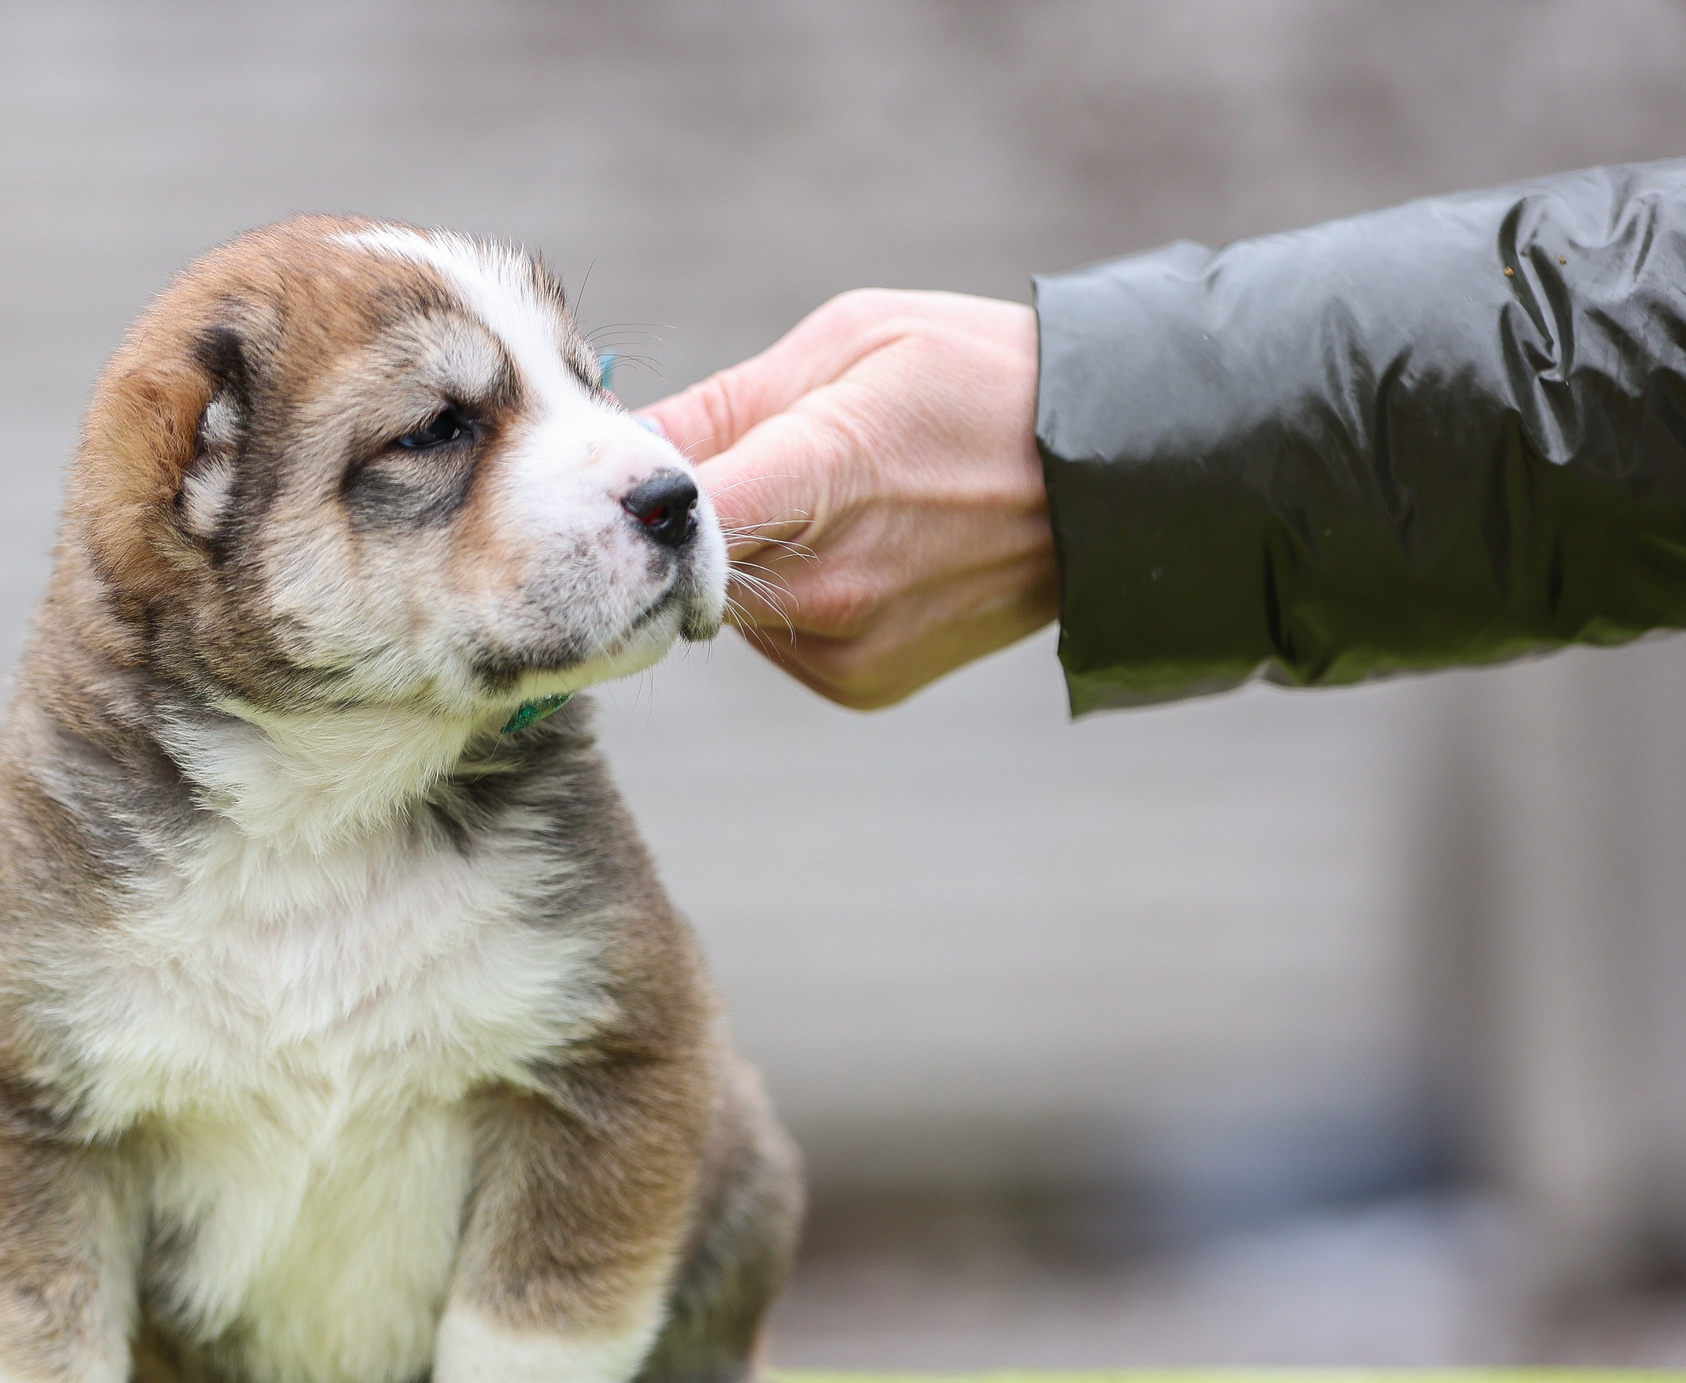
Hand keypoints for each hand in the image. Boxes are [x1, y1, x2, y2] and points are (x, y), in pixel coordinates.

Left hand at [645, 290, 1058, 708]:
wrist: (1112, 476)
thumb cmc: (979, 380)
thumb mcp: (853, 340)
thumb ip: (728, 401)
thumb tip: (628, 439)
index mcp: (821, 474)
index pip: (677, 514)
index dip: (638, 497)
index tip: (629, 471)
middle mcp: (828, 580)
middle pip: (684, 569)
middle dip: (684, 529)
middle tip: (733, 468)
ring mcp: (846, 643)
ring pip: (725, 609)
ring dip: (740, 564)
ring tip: (820, 503)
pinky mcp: (860, 684)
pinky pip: (774, 642)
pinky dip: (785, 601)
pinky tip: (849, 551)